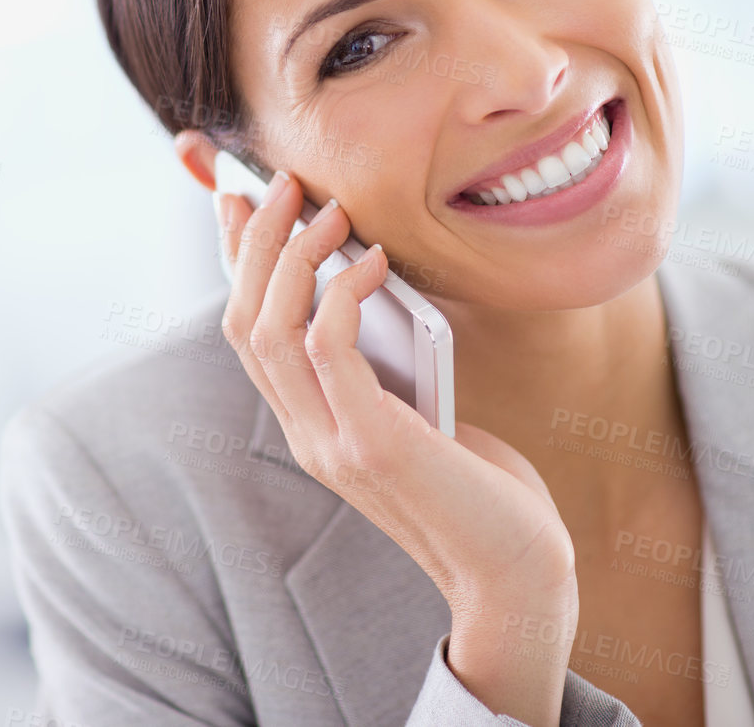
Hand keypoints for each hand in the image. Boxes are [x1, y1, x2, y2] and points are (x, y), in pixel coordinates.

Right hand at [215, 172, 578, 726]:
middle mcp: (305, 437)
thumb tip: (375, 280)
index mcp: (311, 428)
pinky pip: (327, 348)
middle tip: (284, 184)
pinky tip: (372, 262)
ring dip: (290, 257)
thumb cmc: (483, 490)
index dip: (236, 263)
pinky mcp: (370, 445)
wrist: (517, 571)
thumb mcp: (423, 411)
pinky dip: (340, 293)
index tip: (242, 200)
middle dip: (256, 243)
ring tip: (326, 208)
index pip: (247, 334)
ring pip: (269, 330)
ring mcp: (330, 445)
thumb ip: (387, 364)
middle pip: (243, 323)